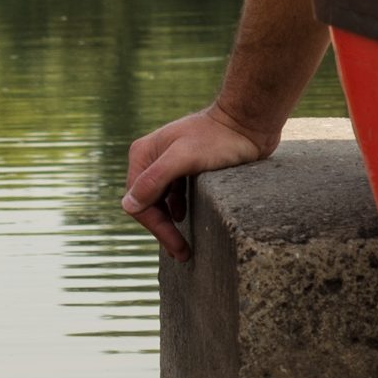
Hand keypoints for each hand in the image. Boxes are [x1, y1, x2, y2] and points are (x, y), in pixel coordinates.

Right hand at [124, 105, 279, 257]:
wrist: (248, 123)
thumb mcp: (185, 158)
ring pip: (160, 200)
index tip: (178, 249)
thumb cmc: (219, 139)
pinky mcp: (186, 166)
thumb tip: (129, 206)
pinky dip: (176, 208)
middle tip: (182, 254)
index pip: (139, 202)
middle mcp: (151, 157)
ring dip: (168, 222)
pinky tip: (184, 217)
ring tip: (183, 244)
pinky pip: (173, 194)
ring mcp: (168, 162)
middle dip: (163, 229)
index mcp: (144, 154)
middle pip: (148, 203)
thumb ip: (156, 179)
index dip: (157, 228)